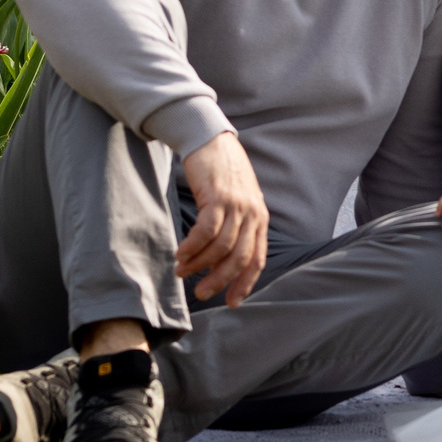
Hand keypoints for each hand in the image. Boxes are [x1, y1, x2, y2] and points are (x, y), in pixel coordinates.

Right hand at [178, 131, 268, 305]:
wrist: (211, 139)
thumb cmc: (221, 173)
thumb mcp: (238, 201)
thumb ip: (237, 227)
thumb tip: (222, 261)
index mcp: (260, 218)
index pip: (257, 259)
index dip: (244, 283)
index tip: (231, 302)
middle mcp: (253, 214)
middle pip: (239, 258)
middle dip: (219, 280)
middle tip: (201, 293)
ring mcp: (237, 205)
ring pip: (220, 247)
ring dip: (199, 264)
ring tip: (182, 271)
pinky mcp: (218, 197)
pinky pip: (206, 231)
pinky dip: (192, 247)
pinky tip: (181, 254)